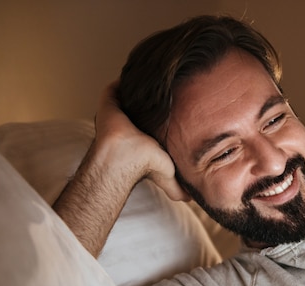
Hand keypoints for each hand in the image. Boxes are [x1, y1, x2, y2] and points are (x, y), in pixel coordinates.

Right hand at [93, 81, 189, 201]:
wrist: (123, 158)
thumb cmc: (144, 167)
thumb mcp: (168, 175)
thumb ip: (178, 187)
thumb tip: (194, 199)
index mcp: (142, 136)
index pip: (156, 121)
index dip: (170, 112)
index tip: (189, 102)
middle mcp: (131, 122)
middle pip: (145, 104)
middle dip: (159, 94)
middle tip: (179, 82)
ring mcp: (119, 110)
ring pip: (132, 92)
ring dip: (145, 83)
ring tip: (164, 70)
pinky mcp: (110, 101)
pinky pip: (118, 83)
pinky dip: (130, 75)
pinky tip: (147, 67)